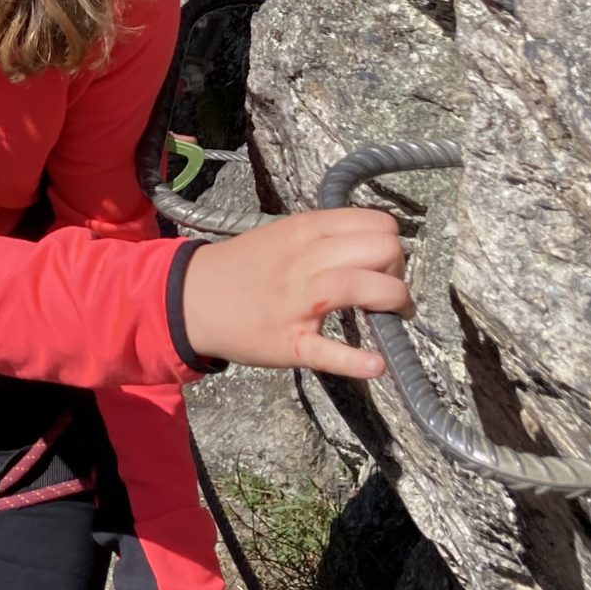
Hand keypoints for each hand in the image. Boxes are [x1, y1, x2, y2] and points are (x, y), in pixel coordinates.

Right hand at [178, 206, 409, 377]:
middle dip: (399, 272)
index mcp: (307, 230)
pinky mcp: (289, 342)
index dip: (392, 245)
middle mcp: (306, 260)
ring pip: (361, 286)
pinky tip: (376, 365)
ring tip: (392, 316)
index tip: (385, 264)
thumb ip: (327, 236)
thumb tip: (377, 245)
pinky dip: (356, 360)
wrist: (191, 297)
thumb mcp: (285, 234)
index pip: (378, 224)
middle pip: (381, 250)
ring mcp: (297, 301)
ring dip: (393, 302)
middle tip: (388, 290)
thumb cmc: (245, 267)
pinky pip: (327, 351)